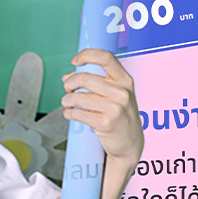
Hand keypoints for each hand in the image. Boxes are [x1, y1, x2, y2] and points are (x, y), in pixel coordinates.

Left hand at [61, 49, 142, 163]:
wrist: (131, 143)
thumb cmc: (121, 116)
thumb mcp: (116, 95)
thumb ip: (95, 82)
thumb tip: (67, 77)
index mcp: (125, 80)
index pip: (105, 57)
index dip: (86, 55)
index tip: (75, 60)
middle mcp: (122, 92)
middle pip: (85, 78)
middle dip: (70, 83)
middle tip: (67, 88)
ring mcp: (114, 108)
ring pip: (77, 97)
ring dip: (67, 100)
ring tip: (67, 103)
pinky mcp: (105, 123)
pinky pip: (77, 113)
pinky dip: (69, 112)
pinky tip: (71, 113)